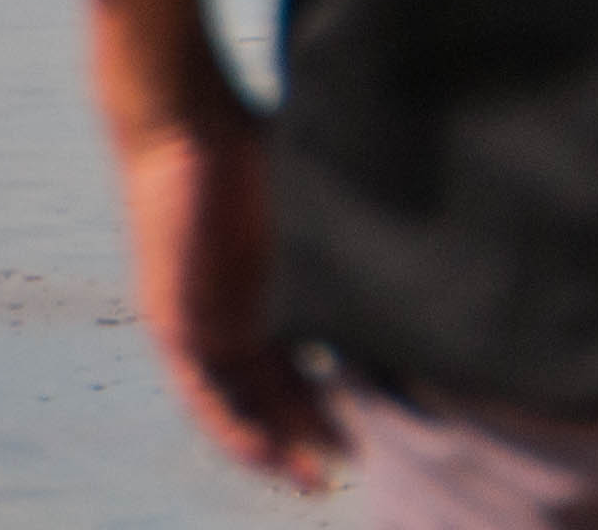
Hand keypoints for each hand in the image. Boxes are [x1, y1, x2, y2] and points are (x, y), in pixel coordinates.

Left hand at [85, 0, 345, 491]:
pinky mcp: (174, 323)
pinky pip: (202, 394)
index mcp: (272, 288)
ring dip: (272, 446)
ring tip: (312, 478)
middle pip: (275, 393)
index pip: (305, 360)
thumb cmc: (258, 140)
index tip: (383, 422)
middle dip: (310, 436)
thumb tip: (423, 246)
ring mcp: (203, 323)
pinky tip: (264, 454)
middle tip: (347, 471)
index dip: (338, 397)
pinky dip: (233, 428)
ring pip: (238, 405)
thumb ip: (348, 238)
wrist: (189, 119)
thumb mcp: (317, 207)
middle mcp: (237, 315)